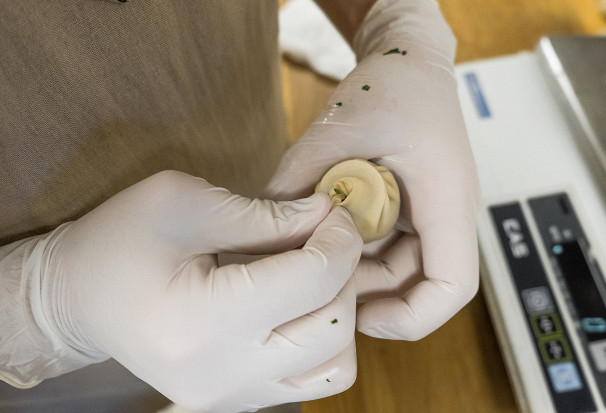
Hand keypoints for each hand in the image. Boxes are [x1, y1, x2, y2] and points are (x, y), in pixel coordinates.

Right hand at [26, 171, 362, 411]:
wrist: (79, 298)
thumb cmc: (120, 240)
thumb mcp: (184, 203)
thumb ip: (266, 214)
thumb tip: (327, 215)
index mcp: (203, 320)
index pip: (313, 282)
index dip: (339, 238)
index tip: (335, 210)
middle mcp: (222, 374)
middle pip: (333, 327)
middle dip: (344, 271)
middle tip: (327, 235)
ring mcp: (231, 397)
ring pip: (335, 365)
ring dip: (339, 312)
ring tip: (314, 273)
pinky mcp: (238, 400)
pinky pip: (312, 379)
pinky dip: (322, 340)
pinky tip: (298, 304)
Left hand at [264, 0, 479, 339]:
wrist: (409, 60)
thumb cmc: (391, 86)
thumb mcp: (337, 131)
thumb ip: (300, 180)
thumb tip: (264, 227)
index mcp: (447, 198)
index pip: (452, 286)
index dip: (410, 317)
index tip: (363, 318)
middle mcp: (447, 214)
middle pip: (417, 285)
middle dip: (366, 293)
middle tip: (315, 283)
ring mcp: (431, 214)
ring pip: (399, 271)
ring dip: (357, 272)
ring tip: (315, 257)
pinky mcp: (414, 209)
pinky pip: (388, 248)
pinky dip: (357, 252)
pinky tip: (325, 238)